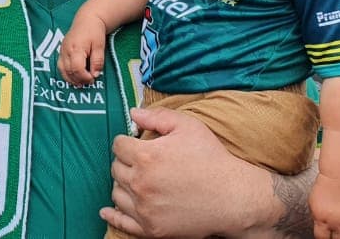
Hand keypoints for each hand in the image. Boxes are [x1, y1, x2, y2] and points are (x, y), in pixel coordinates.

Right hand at [57, 17, 104, 85]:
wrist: (87, 19)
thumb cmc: (94, 31)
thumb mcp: (100, 46)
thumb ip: (97, 61)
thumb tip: (95, 75)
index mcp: (76, 48)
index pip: (77, 68)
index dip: (85, 77)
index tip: (93, 79)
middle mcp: (66, 50)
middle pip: (69, 71)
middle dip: (79, 79)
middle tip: (89, 83)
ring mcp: (62, 51)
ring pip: (62, 70)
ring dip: (71, 79)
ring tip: (80, 83)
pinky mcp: (61, 51)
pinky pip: (60, 66)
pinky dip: (66, 74)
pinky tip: (73, 77)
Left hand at [102, 107, 260, 237]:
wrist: (232, 197)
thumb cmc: (211, 159)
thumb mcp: (188, 127)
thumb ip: (157, 116)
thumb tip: (133, 113)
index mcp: (146, 156)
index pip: (118, 145)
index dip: (127, 141)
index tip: (135, 143)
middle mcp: (140, 183)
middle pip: (115, 168)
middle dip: (125, 162)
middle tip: (140, 161)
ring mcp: (144, 208)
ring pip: (117, 193)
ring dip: (123, 184)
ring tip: (137, 180)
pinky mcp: (151, 228)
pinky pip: (121, 221)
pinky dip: (112, 214)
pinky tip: (107, 210)